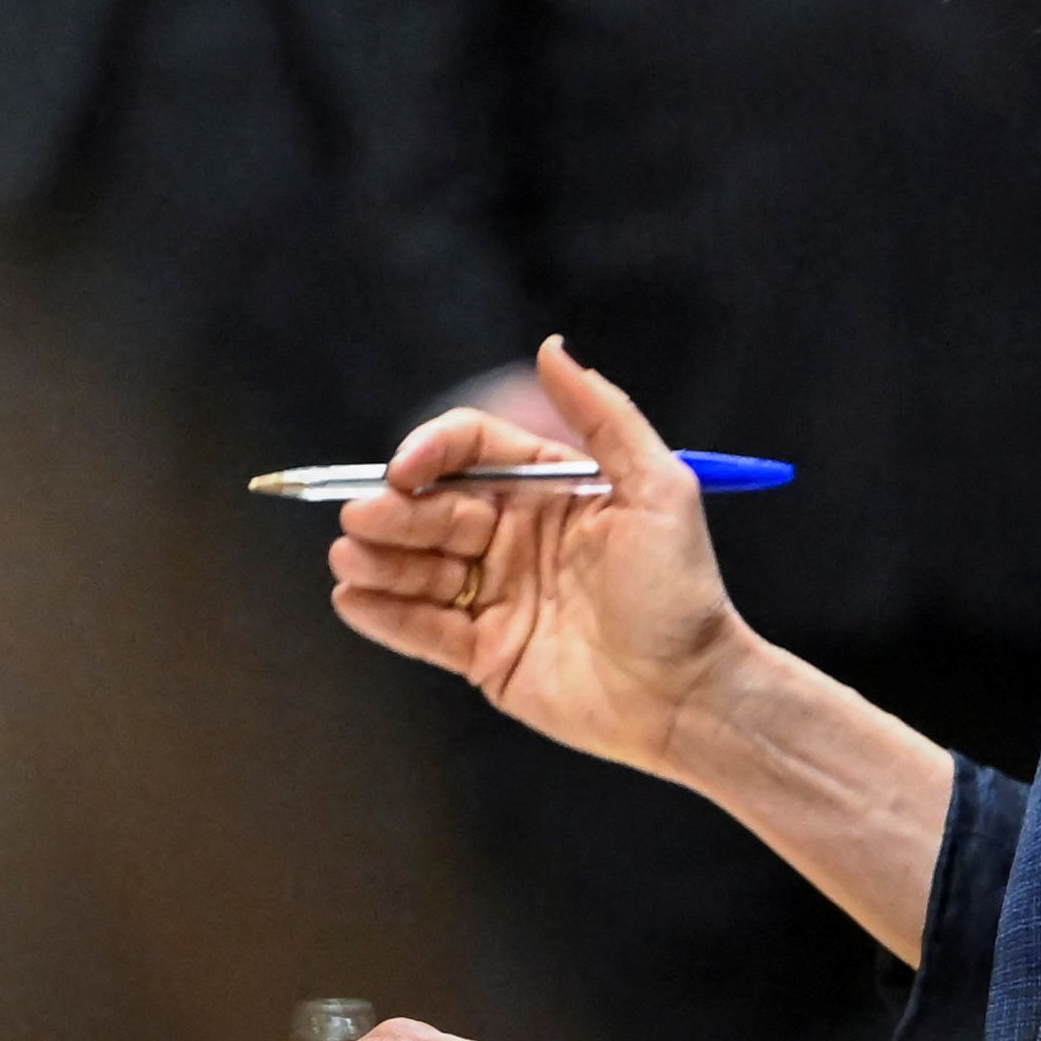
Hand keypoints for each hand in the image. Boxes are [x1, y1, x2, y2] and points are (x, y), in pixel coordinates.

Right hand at [323, 338, 753, 775]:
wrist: (690, 692)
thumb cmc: (681, 590)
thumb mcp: (658, 490)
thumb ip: (604, 416)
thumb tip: (552, 348)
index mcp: (548, 491)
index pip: (471, 453)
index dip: (433, 453)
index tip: (407, 470)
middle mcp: (515, 537)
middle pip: (433, 509)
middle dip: (393, 512)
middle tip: (362, 519)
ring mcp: (497, 596)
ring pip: (419, 568)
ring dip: (378, 560)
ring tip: (350, 559)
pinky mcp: (485, 653)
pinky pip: (423, 629)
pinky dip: (383, 616)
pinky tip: (351, 600)